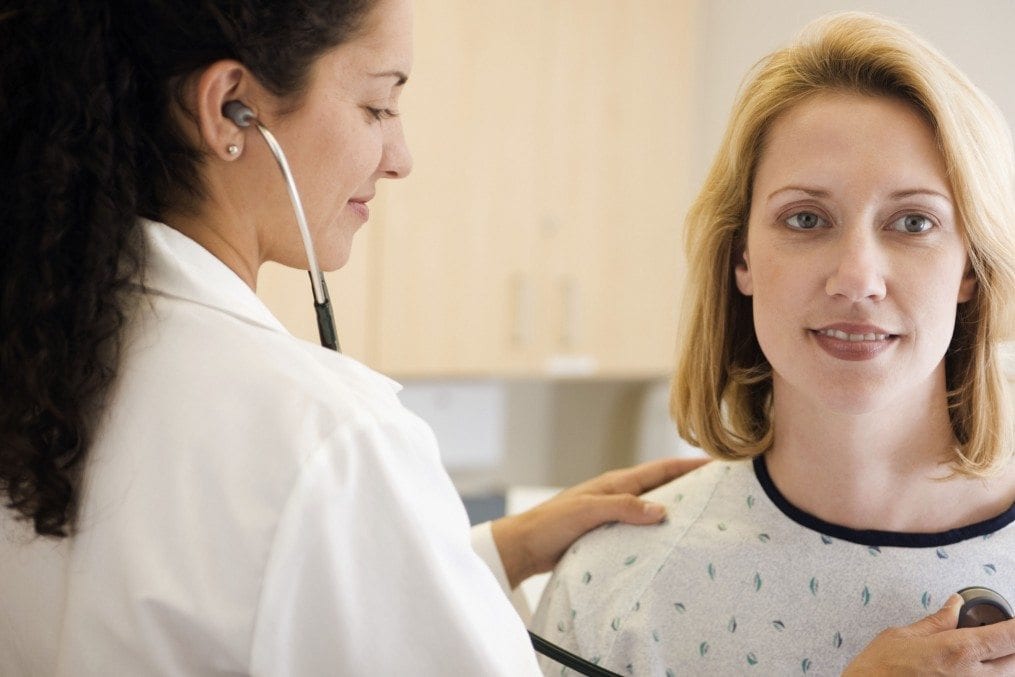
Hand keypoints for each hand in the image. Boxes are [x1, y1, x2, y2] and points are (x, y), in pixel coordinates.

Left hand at [490, 456, 707, 588]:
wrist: (525, 546)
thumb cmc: (551, 524)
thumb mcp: (588, 511)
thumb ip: (623, 508)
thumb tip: (663, 511)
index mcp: (616, 483)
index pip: (661, 470)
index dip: (689, 465)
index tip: (718, 463)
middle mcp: (618, 494)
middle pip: (662, 486)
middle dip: (690, 485)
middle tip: (722, 492)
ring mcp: (613, 513)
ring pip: (652, 507)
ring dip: (676, 509)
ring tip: (705, 518)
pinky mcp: (607, 532)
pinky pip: (641, 527)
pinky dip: (658, 530)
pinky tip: (671, 543)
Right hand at [844, 594, 1014, 674]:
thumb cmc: (878, 672)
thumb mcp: (903, 636)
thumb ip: (937, 622)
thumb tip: (955, 605)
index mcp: (958, 652)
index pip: (1008, 637)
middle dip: (1011, 645)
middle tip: (999, 634)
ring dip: (1003, 663)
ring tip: (986, 651)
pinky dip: (987, 674)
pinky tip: (972, 667)